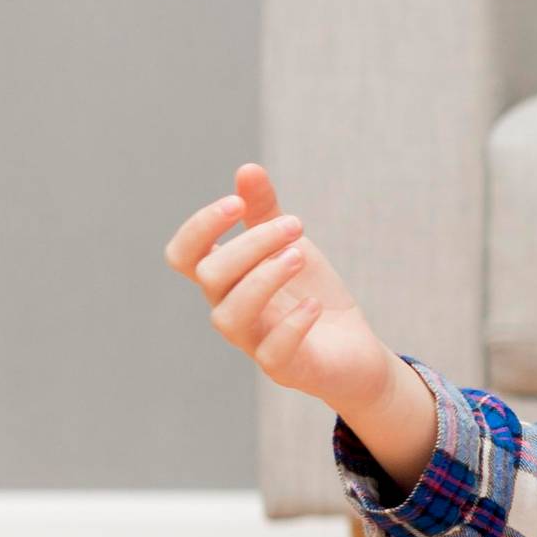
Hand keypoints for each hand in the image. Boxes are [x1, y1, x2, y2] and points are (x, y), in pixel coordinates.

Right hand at [164, 164, 404, 422]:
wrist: (353, 349)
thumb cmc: (309, 293)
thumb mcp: (290, 245)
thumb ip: (266, 212)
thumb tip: (247, 169)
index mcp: (225, 280)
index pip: (183, 255)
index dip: (200, 228)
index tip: (237, 203)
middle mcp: (230, 310)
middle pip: (211, 276)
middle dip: (252, 243)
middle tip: (296, 225)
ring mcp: (252, 342)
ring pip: (229, 315)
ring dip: (263, 278)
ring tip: (300, 254)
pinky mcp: (282, 368)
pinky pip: (271, 352)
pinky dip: (292, 324)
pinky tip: (313, 303)